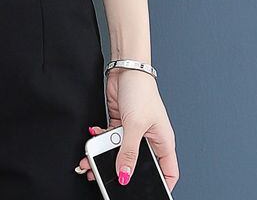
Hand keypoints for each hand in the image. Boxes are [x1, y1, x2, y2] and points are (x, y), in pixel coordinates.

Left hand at [75, 69, 179, 191]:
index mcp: (163, 142)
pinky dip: (100, 140)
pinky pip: (110, 139)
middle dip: (121, 171)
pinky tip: (94, 137)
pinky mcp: (120, 123)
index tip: (145, 194)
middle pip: (137, 163)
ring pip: (119, 152)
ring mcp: (134, 131)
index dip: (161, 186)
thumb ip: (128, 152)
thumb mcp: (135, 126)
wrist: (125, 68)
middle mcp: (149, 139)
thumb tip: (125, 175)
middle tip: (104, 178)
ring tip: (89, 161)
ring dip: (104, 156)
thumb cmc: (141, 91)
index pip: (168, 172)